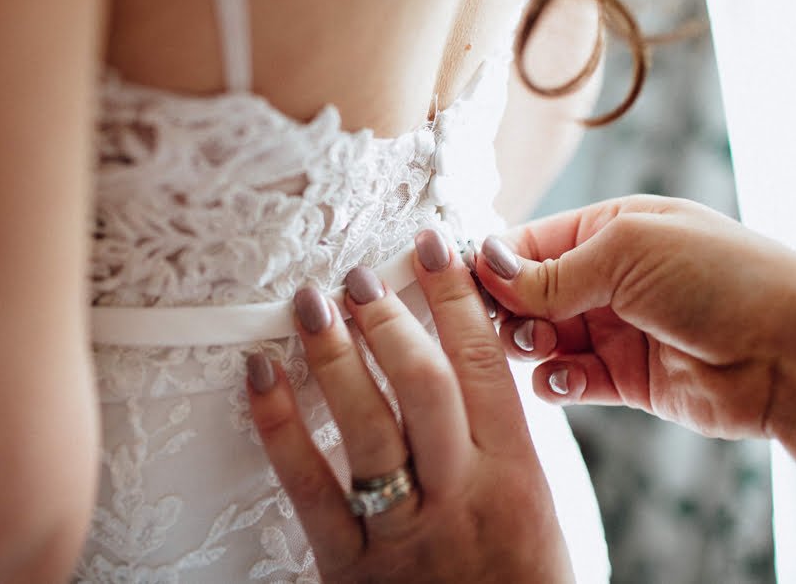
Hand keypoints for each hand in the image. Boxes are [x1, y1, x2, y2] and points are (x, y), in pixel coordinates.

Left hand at [246, 228, 572, 582]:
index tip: (433, 244)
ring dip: (334, 354)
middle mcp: (461, 496)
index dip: (455, 296)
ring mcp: (405, 533)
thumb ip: (501, 436)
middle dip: (390, 317)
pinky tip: (260, 374)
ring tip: (308, 300)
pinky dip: (279, 427)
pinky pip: (308, 490)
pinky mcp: (351, 569)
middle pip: (425, 384)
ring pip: (367, 426)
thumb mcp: (535, 508)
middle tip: (359, 273)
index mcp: (515, 476)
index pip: (483, 365)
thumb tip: (466, 354)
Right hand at [477, 195, 795, 438]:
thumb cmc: (721, 278)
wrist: (794, 352)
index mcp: (609, 228)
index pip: (527, 243)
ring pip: (542, 340)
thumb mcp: (627, 253)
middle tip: (506, 323)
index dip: (489, 263)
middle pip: (527, 294)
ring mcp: (617, 329)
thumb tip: (482, 263)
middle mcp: (609, 278)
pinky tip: (564, 380)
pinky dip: (556, 383)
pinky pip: (570, 380)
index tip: (451, 282)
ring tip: (540, 347)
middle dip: (507, 309)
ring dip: (529, 345)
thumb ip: (551, 270)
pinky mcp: (627, 379)